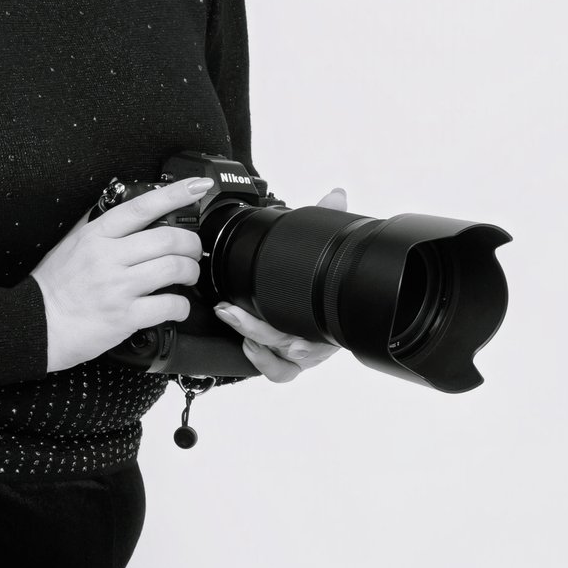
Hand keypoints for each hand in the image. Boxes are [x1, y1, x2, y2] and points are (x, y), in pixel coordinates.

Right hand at [32, 178, 213, 372]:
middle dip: (191, 244)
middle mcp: (108, 258)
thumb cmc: (53, 287)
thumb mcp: (69, 244)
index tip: (197, 188)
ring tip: (187, 276)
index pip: (142, 207)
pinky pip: (169, 305)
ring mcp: (117, 287)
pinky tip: (176, 306)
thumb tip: (126, 209)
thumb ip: (99, 227)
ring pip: (174, 268)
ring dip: (190, 272)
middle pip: (169, 238)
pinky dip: (181, 305)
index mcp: (97, 236)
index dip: (175, 194)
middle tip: (191, 251)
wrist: (37, 325)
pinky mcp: (125, 316)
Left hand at [216, 187, 346, 383]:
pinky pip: (274, 371)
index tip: (289, 334)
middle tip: (233, 312)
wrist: (317, 306)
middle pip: (291, 351)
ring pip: (281, 368)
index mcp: (330, 324)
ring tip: (231, 321)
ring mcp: (298, 358)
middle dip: (260, 333)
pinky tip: (243, 342)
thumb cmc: (319, 287)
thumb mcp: (320, 252)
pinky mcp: (280, 361)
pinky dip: (259, 360)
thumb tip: (336, 196)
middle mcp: (317, 346)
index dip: (305, 341)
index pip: (319, 338)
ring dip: (257, 350)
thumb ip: (328, 221)